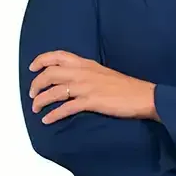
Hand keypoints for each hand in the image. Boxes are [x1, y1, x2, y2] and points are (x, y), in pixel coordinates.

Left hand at [28, 50, 157, 122]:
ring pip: (55, 91)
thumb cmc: (125, 86)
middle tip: (32, 93)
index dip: (41, 60)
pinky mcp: (91, 102)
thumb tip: (72, 79)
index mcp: (86, 64)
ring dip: (41, 100)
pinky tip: (47, 120)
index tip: (32, 67)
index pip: (58, 56)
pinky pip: (66, 108)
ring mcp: (86, 87)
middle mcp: (83, 73)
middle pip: (50, 74)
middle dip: (36, 84)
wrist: (142, 95)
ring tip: (35, 108)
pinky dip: (54, 114)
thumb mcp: (103, 72)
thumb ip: (86, 72)